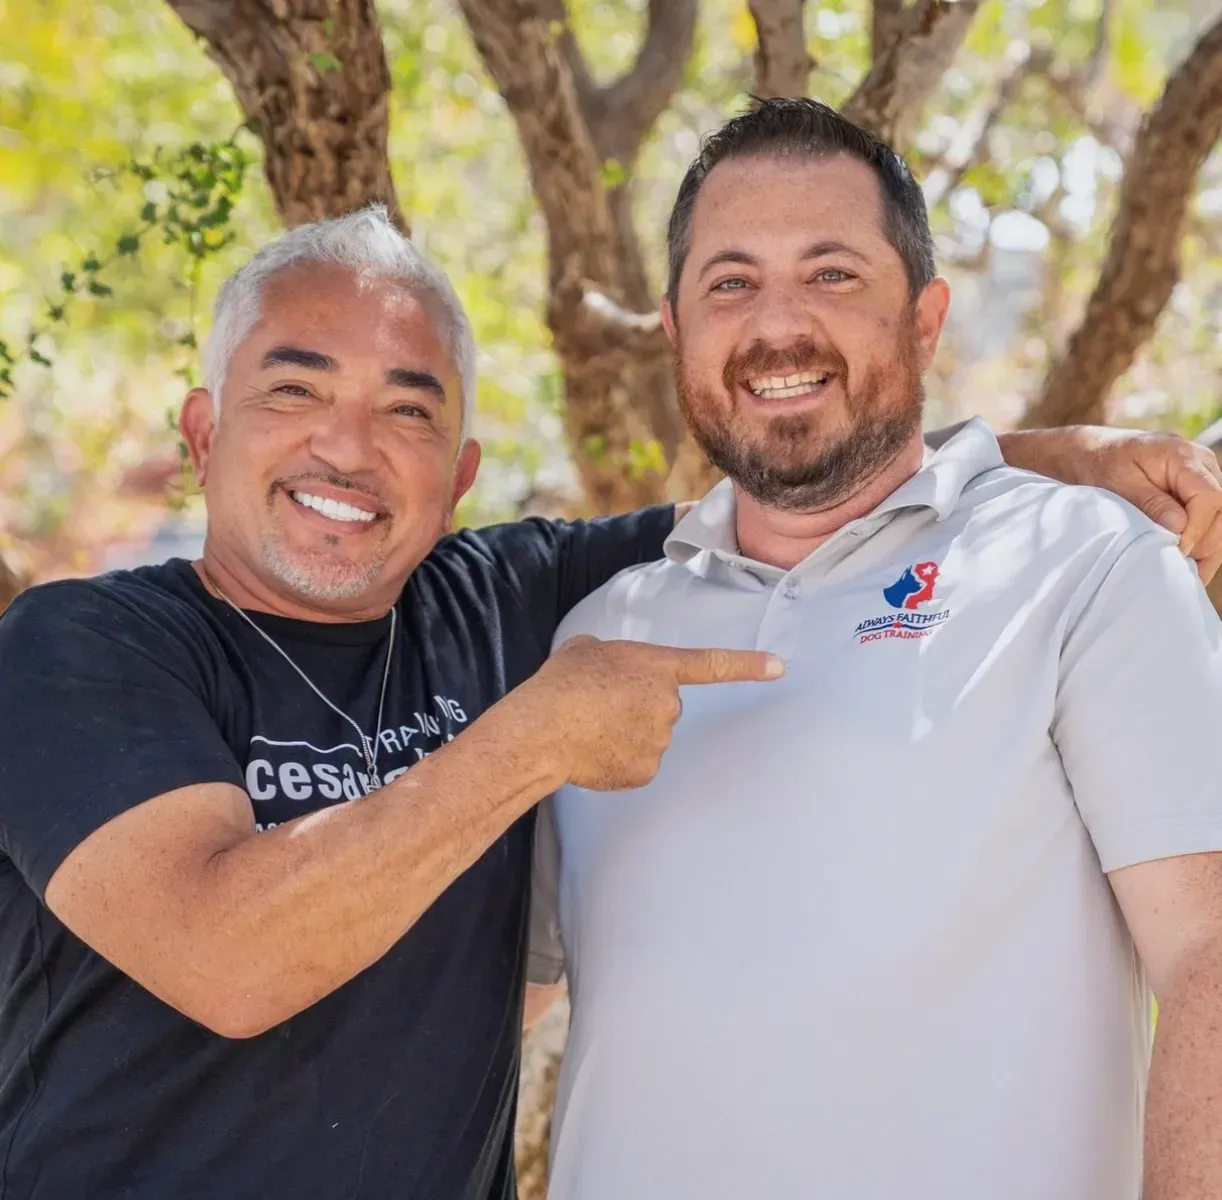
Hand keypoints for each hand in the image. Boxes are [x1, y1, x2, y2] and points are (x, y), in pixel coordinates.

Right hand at [522, 636, 783, 790]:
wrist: (543, 728)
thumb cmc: (562, 683)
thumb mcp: (588, 649)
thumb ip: (615, 659)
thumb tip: (611, 673)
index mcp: (658, 666)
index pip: (712, 664)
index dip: (748, 665)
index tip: (780, 667)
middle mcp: (667, 704)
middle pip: (664, 706)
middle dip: (639, 706)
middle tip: (601, 704)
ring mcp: (659, 741)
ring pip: (650, 737)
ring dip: (627, 733)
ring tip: (591, 727)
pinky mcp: (645, 772)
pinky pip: (638, 764)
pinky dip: (619, 760)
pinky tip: (593, 751)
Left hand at [1000, 427, 1221, 582]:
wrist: (1093, 451)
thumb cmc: (1103, 463)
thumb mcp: (1119, 482)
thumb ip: (1151, 502)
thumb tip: (1180, 527)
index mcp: (1183, 456)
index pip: (1209, 497)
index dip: (1199, 528)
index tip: (1179, 550)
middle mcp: (1201, 463)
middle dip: (1207, 542)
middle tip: (1184, 568)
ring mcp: (1203, 475)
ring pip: (1221, 517)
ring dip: (1209, 547)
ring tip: (1191, 574)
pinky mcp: (1197, 489)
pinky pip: (1211, 518)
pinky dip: (1203, 541)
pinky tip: (1191, 565)